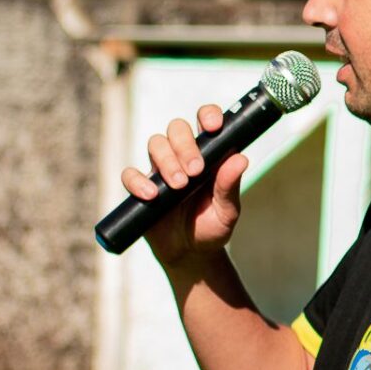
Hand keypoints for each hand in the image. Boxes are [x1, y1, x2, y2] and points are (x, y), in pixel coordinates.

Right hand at [120, 103, 248, 266]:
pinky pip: (130, 173)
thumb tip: (240, 159)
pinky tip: (151, 195)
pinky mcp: (140, 187)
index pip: (205, 121)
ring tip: (179, 186)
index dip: (208, 115)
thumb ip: (230, 186)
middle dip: (185, 145)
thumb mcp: (227, 211)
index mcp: (208, 154)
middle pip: (177, 129)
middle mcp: (183, 156)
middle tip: (196, 171)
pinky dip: (138, 181)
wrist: (190, 254)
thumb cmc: (211, 227)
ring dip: (166, 161)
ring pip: (155, 144)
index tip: (214, 126)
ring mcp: (160, 170)